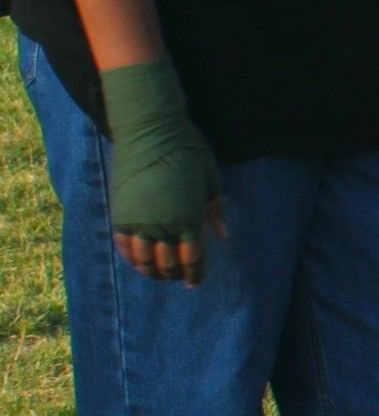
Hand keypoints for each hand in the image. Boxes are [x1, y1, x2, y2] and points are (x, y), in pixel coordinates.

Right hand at [98, 58, 224, 282]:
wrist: (149, 132)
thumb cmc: (188, 151)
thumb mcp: (211, 179)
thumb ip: (215, 210)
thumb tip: (223, 236)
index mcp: (188, 217)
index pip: (192, 258)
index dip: (195, 274)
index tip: (196, 284)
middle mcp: (161, 224)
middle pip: (167, 263)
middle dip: (175, 275)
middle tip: (179, 279)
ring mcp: (137, 220)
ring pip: (142, 259)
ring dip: (152, 271)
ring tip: (159, 275)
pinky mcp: (119, 214)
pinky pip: (123, 245)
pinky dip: (131, 258)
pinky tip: (138, 262)